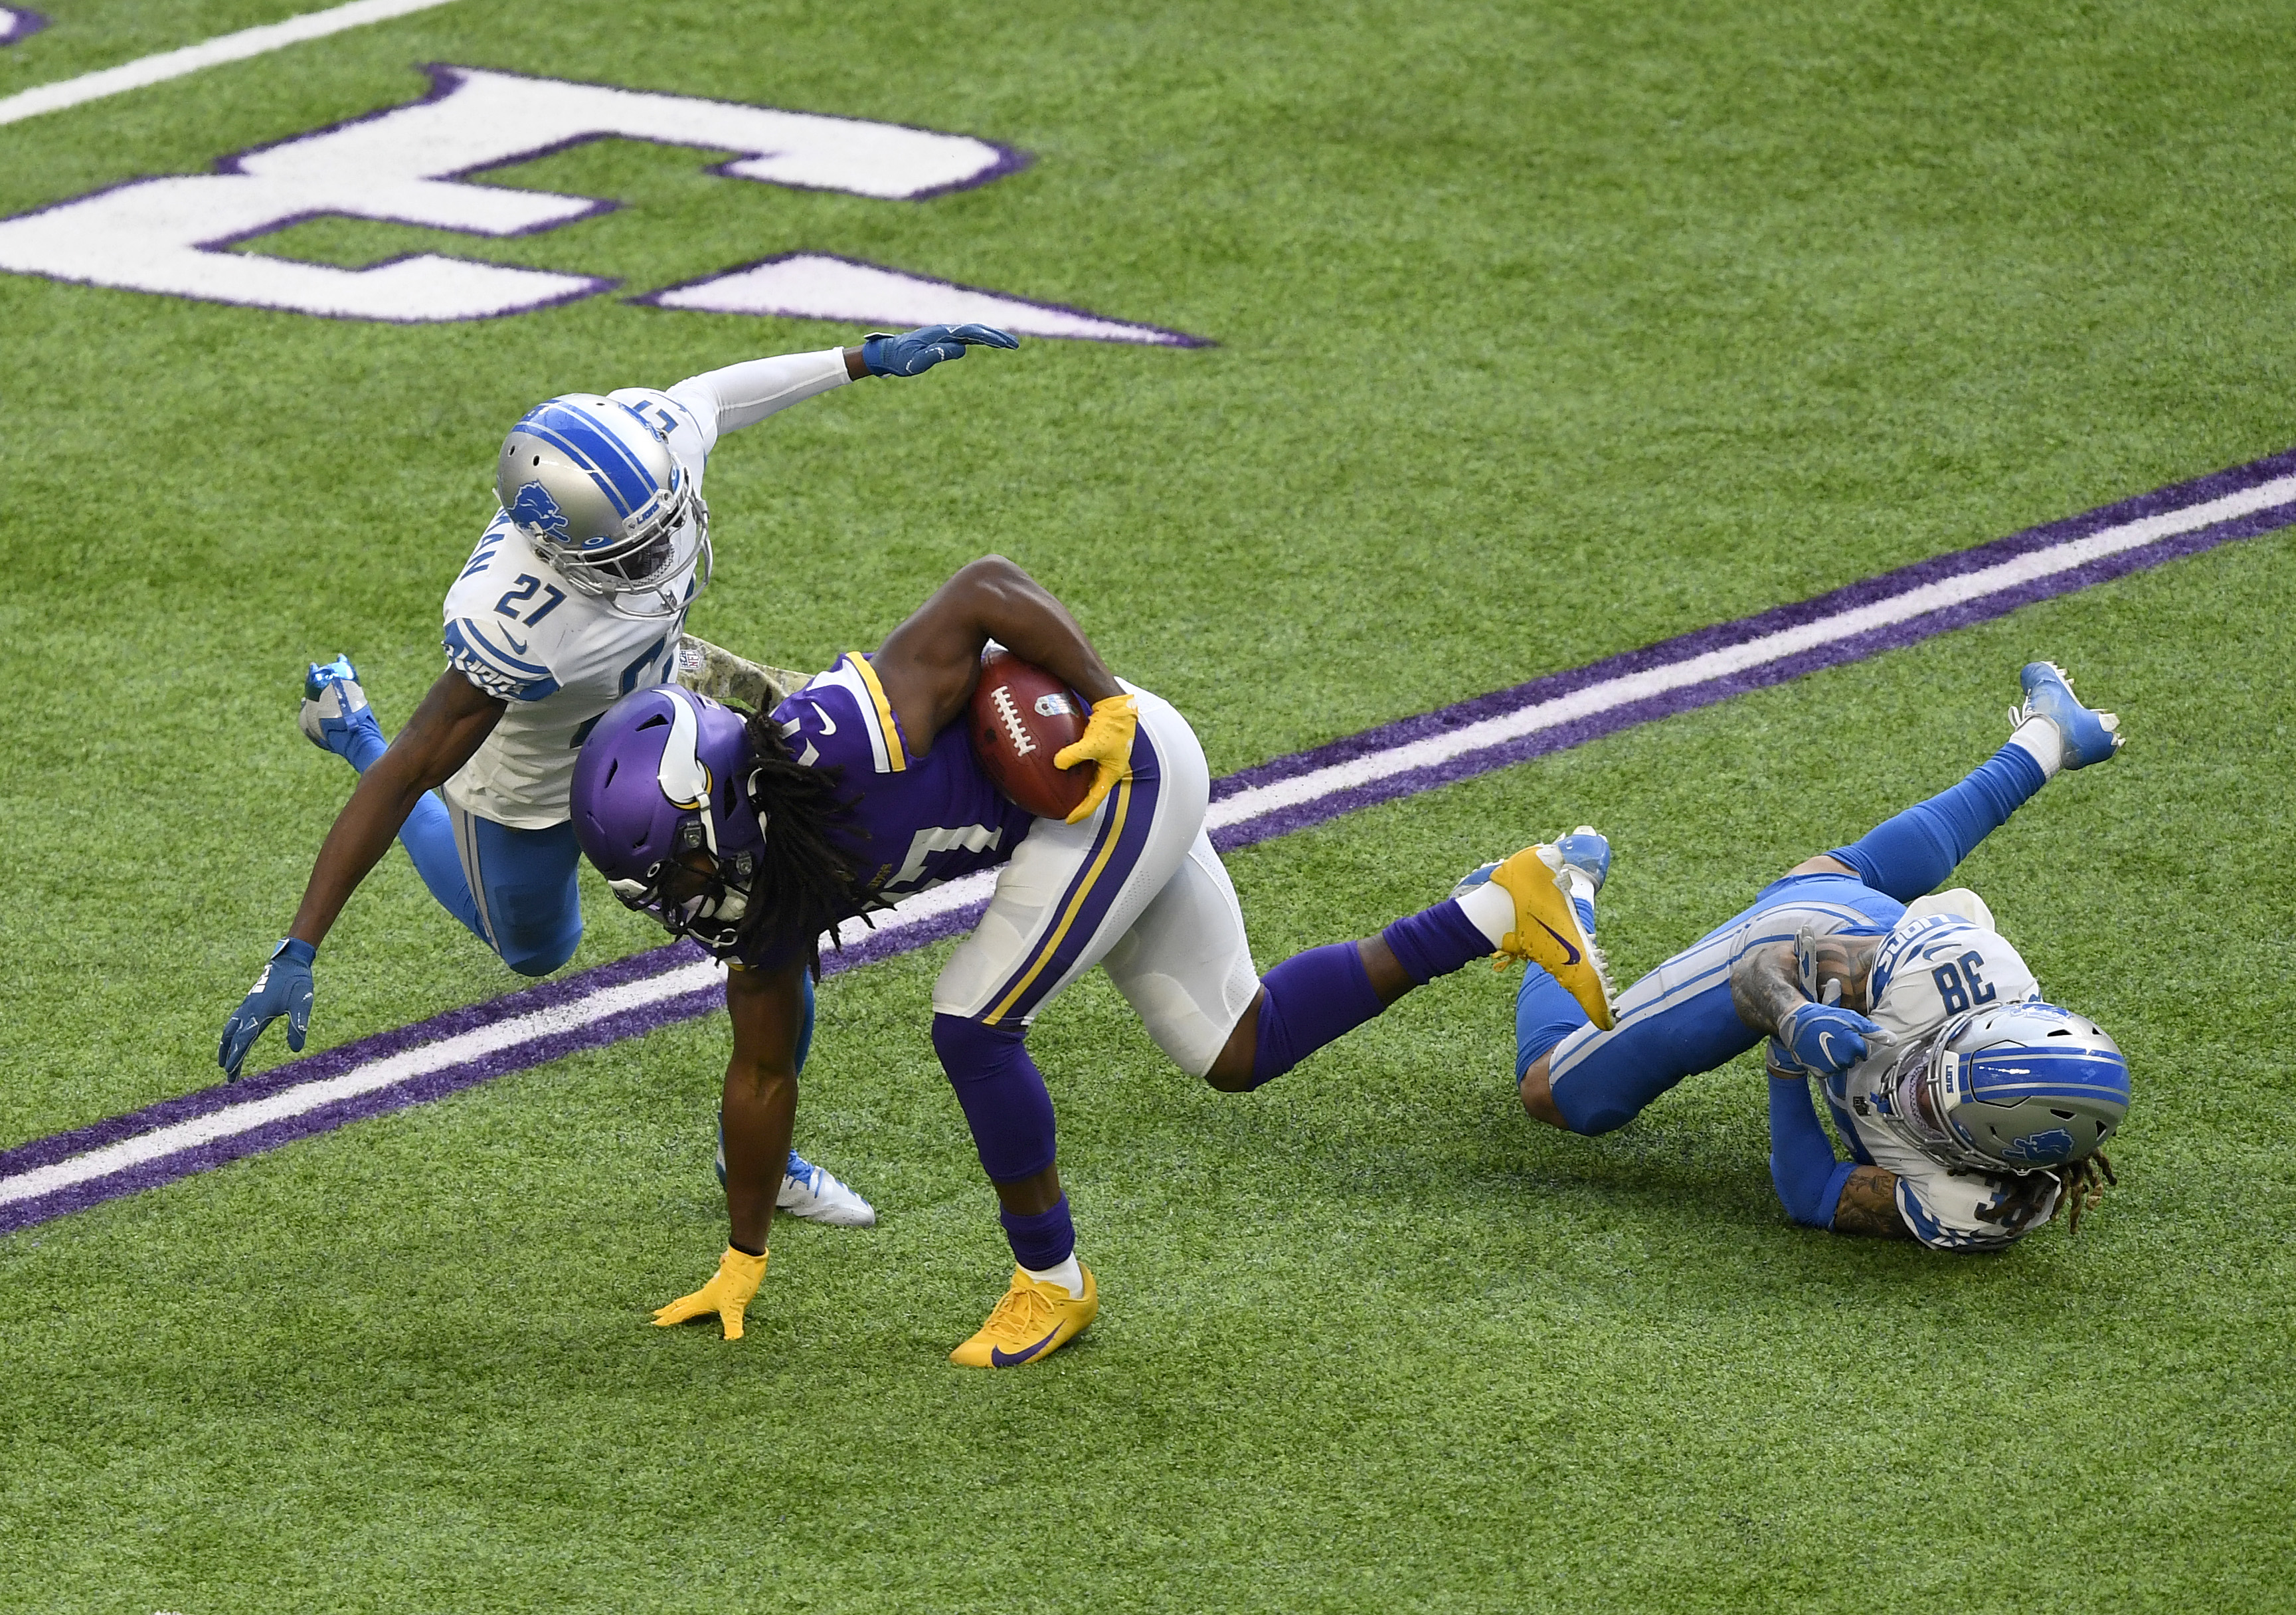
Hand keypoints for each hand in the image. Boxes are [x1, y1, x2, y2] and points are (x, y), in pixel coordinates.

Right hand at [217, 938, 315, 1078]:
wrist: (290, 962)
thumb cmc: (296, 982)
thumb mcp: (302, 1004)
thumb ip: (299, 1025)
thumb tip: (296, 1049)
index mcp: (258, 1012)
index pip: (243, 1039)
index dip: (236, 1056)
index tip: (230, 1071)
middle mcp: (248, 1010)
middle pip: (233, 1038)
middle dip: (230, 1057)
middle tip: (229, 1077)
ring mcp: (247, 1006)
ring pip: (231, 1030)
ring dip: (226, 1047)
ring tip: (224, 1062)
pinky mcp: (250, 1003)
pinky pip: (235, 1022)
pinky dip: (230, 1034)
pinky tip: (233, 1039)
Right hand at [652, 1246, 768, 1338]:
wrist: (747, 1258)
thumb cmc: (738, 1281)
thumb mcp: (735, 1307)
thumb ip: (732, 1326)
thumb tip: (731, 1342)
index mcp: (702, 1300)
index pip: (681, 1313)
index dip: (668, 1320)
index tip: (653, 1323)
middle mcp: (705, 1294)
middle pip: (682, 1303)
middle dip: (669, 1310)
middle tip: (656, 1315)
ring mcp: (714, 1287)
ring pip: (693, 1297)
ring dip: (682, 1303)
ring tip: (675, 1307)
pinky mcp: (724, 1282)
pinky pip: (707, 1293)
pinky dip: (700, 1297)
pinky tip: (705, 1297)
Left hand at [860, 324, 1018, 377]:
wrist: (888, 352)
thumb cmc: (901, 359)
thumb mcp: (916, 362)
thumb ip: (937, 355)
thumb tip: (962, 349)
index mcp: (942, 333)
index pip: (972, 332)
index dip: (990, 337)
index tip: (1005, 344)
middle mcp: (947, 330)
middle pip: (977, 329)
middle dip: (998, 336)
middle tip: (1016, 344)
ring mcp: (947, 334)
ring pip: (975, 332)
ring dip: (993, 336)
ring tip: (1010, 344)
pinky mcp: (945, 339)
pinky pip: (969, 337)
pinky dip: (983, 339)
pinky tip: (991, 343)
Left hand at [1053, 693, 1138, 823]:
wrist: (1117, 708)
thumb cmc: (1111, 726)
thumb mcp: (1093, 743)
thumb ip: (1074, 754)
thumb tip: (1057, 763)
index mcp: (1111, 773)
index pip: (1095, 799)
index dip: (1081, 811)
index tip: (1068, 819)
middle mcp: (1109, 770)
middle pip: (1092, 792)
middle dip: (1079, 802)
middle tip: (1064, 809)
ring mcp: (1104, 761)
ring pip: (1089, 780)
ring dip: (1077, 788)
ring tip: (1063, 793)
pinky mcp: (1099, 751)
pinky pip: (1085, 767)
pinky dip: (1075, 773)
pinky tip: (1064, 770)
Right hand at [1775, 1002, 1885, 1076]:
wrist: (1796, 1023)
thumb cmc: (1825, 1017)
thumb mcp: (1851, 1019)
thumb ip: (1873, 1032)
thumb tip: (1894, 1040)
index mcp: (1855, 1045)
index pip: (1863, 1052)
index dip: (1855, 1043)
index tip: (1845, 1035)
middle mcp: (1845, 1059)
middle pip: (1852, 1061)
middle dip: (1846, 1052)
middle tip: (1834, 1039)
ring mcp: (1831, 1067)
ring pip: (1840, 1067)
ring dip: (1835, 1059)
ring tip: (1825, 1045)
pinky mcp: (1819, 1072)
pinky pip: (1828, 1072)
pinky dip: (1825, 1065)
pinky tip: (1818, 1054)